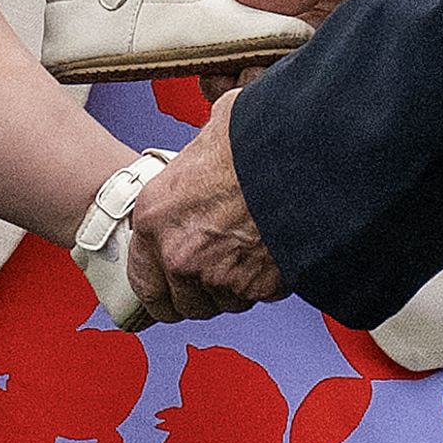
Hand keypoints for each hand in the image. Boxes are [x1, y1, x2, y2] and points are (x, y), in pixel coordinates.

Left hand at [126, 96, 282, 324]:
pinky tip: (269, 252)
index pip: (141, 280)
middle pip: (180, 305)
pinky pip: (254, 297)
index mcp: (154, 216)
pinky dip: (261, 283)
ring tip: (244, 252)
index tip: (170, 278)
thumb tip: (204, 142)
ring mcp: (217, 277)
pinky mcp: (257, 288)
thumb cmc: (252, 139)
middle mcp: (178, 255)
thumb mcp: (205, 138)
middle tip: (212, 267)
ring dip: (229, 288)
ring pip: (220, 303)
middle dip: (196, 292)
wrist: (301, 155)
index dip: (159, 282)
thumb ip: (192, 164)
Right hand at [200, 0, 426, 101]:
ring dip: (262, 94)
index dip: (220, 54)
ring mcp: (324, 58)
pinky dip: (302, 101)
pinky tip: (291, 99)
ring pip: (280, 90)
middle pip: (251, 72)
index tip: (211, 61)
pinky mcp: (352, 73)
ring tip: (261, 85)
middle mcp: (302, 39)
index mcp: (289, 9)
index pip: (241, 37)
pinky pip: (320, 94)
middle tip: (236, 78)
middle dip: (232, 82)